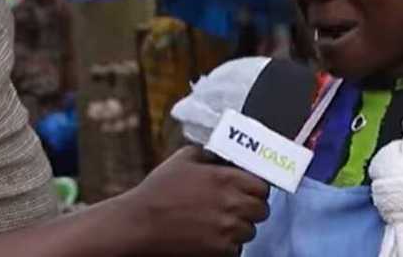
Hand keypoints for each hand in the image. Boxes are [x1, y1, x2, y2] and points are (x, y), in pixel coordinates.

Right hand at [119, 145, 269, 255]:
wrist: (140, 223)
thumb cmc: (158, 191)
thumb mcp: (183, 159)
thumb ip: (209, 154)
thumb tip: (223, 156)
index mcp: (226, 178)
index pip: (263, 186)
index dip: (255, 188)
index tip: (247, 190)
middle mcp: (232, 204)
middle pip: (262, 210)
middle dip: (251, 208)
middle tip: (235, 207)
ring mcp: (227, 229)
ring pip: (250, 231)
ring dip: (239, 227)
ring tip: (219, 222)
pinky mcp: (220, 251)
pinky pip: (237, 249)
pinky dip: (228, 246)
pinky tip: (211, 236)